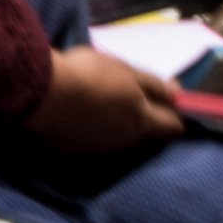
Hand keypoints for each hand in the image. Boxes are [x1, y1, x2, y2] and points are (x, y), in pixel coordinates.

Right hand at [37, 43, 185, 153]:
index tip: (167, 101)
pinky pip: (90, 141)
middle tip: (125, 96)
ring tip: (94, 102)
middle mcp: (126, 141)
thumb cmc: (89, 75)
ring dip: (114, 123)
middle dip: (143, 118)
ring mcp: (99, 149)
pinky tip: (75, 114)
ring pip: (117, 138)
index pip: (174, 127)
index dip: (175, 115)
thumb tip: (179, 94)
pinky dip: (88, 130)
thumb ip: (153, 84)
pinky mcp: (74, 152)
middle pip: (145, 133)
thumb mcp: (125, 70)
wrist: (42, 94)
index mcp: (142, 120)